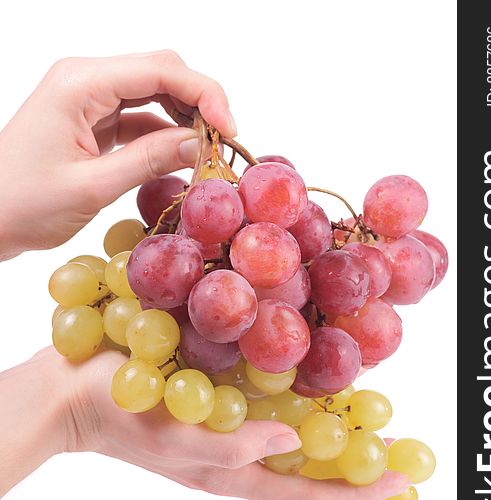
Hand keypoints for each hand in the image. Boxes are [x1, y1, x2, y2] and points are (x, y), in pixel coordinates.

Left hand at [0, 50, 235, 259]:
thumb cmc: (24, 203)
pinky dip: (166, 134)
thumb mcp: (92, 186)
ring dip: (185, 118)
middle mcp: (87, 80)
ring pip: (155, 93)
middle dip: (199, 103)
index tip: (229, 131)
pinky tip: (181, 156)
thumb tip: (201, 145)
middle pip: (161, 73)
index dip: (204, 94)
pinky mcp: (94, 120)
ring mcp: (90, 99)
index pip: (160, 69)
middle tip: (222, 143)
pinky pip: (141, 116)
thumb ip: (148, 160)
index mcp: (81, 84)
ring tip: (206, 151)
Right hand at [41, 348, 405, 499]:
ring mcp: (225, 432)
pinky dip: (296, 404)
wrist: (72, 395)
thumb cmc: (118, 415)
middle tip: (394, 447)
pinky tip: (310, 381)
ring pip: (292, 443)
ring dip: (329, 435)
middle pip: (306, 473)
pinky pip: (267, 411)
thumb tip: (292, 438)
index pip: (306, 496)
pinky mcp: (215, 406)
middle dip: (352, 466)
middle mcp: (235, 458)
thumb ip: (231, 447)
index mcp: (228, 475)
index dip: (355, 493)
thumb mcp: (171, 438)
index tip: (400, 481)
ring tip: (365, 416)